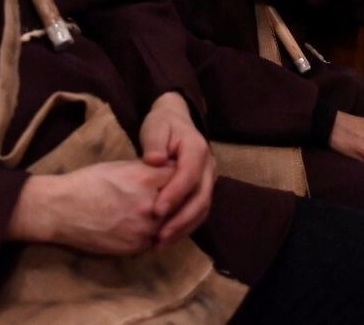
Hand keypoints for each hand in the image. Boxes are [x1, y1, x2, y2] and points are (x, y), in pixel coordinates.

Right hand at [9, 162, 174, 253]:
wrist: (61, 210)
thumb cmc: (87, 182)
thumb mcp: (120, 167)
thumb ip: (147, 170)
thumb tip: (169, 170)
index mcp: (145, 179)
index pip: (179, 176)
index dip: (176, 176)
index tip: (172, 177)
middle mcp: (150, 205)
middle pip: (178, 202)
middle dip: (173, 199)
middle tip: (164, 196)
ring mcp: (144, 229)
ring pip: (169, 224)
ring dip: (165, 219)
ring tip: (148, 211)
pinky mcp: (136, 247)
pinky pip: (153, 239)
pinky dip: (151, 233)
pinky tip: (137, 225)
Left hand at [138, 93, 214, 245]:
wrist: (175, 120)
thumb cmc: (163, 124)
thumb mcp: (155, 126)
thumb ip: (154, 142)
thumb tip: (155, 160)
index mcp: (197, 149)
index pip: (189, 176)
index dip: (175, 195)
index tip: (156, 211)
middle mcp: (209, 166)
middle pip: (201, 198)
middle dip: (181, 220)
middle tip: (159, 237)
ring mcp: (209, 180)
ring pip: (202, 209)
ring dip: (183, 228)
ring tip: (160, 243)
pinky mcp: (203, 190)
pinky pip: (198, 212)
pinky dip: (185, 227)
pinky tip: (167, 238)